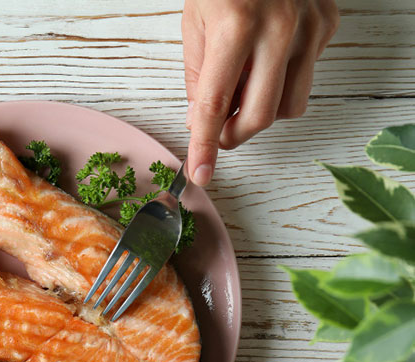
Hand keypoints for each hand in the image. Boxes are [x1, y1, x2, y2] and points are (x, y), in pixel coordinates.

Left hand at [182, 0, 338, 185]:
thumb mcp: (195, 23)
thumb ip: (200, 76)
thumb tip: (203, 120)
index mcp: (236, 27)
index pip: (216, 105)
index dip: (205, 145)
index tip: (200, 174)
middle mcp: (279, 29)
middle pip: (260, 116)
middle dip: (234, 134)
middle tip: (217, 132)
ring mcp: (310, 27)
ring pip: (290, 105)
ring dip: (261, 112)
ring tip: (243, 92)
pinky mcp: (329, 25)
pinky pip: (306, 76)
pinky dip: (283, 79)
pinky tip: (269, 57)